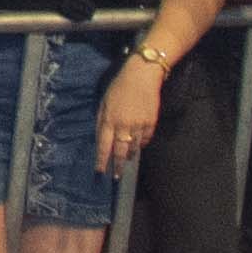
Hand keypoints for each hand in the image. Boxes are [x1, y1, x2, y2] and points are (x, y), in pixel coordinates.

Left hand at [95, 57, 169, 175]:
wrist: (142, 76)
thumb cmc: (119, 87)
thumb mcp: (104, 102)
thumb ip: (102, 121)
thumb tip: (102, 138)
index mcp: (109, 119)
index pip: (103, 145)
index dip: (102, 160)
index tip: (100, 172)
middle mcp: (123, 124)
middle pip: (120, 150)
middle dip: (117, 165)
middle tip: (117, 176)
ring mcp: (139, 124)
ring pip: (134, 147)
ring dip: (130, 155)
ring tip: (127, 160)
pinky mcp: (151, 123)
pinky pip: (146, 139)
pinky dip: (142, 143)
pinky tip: (139, 144)